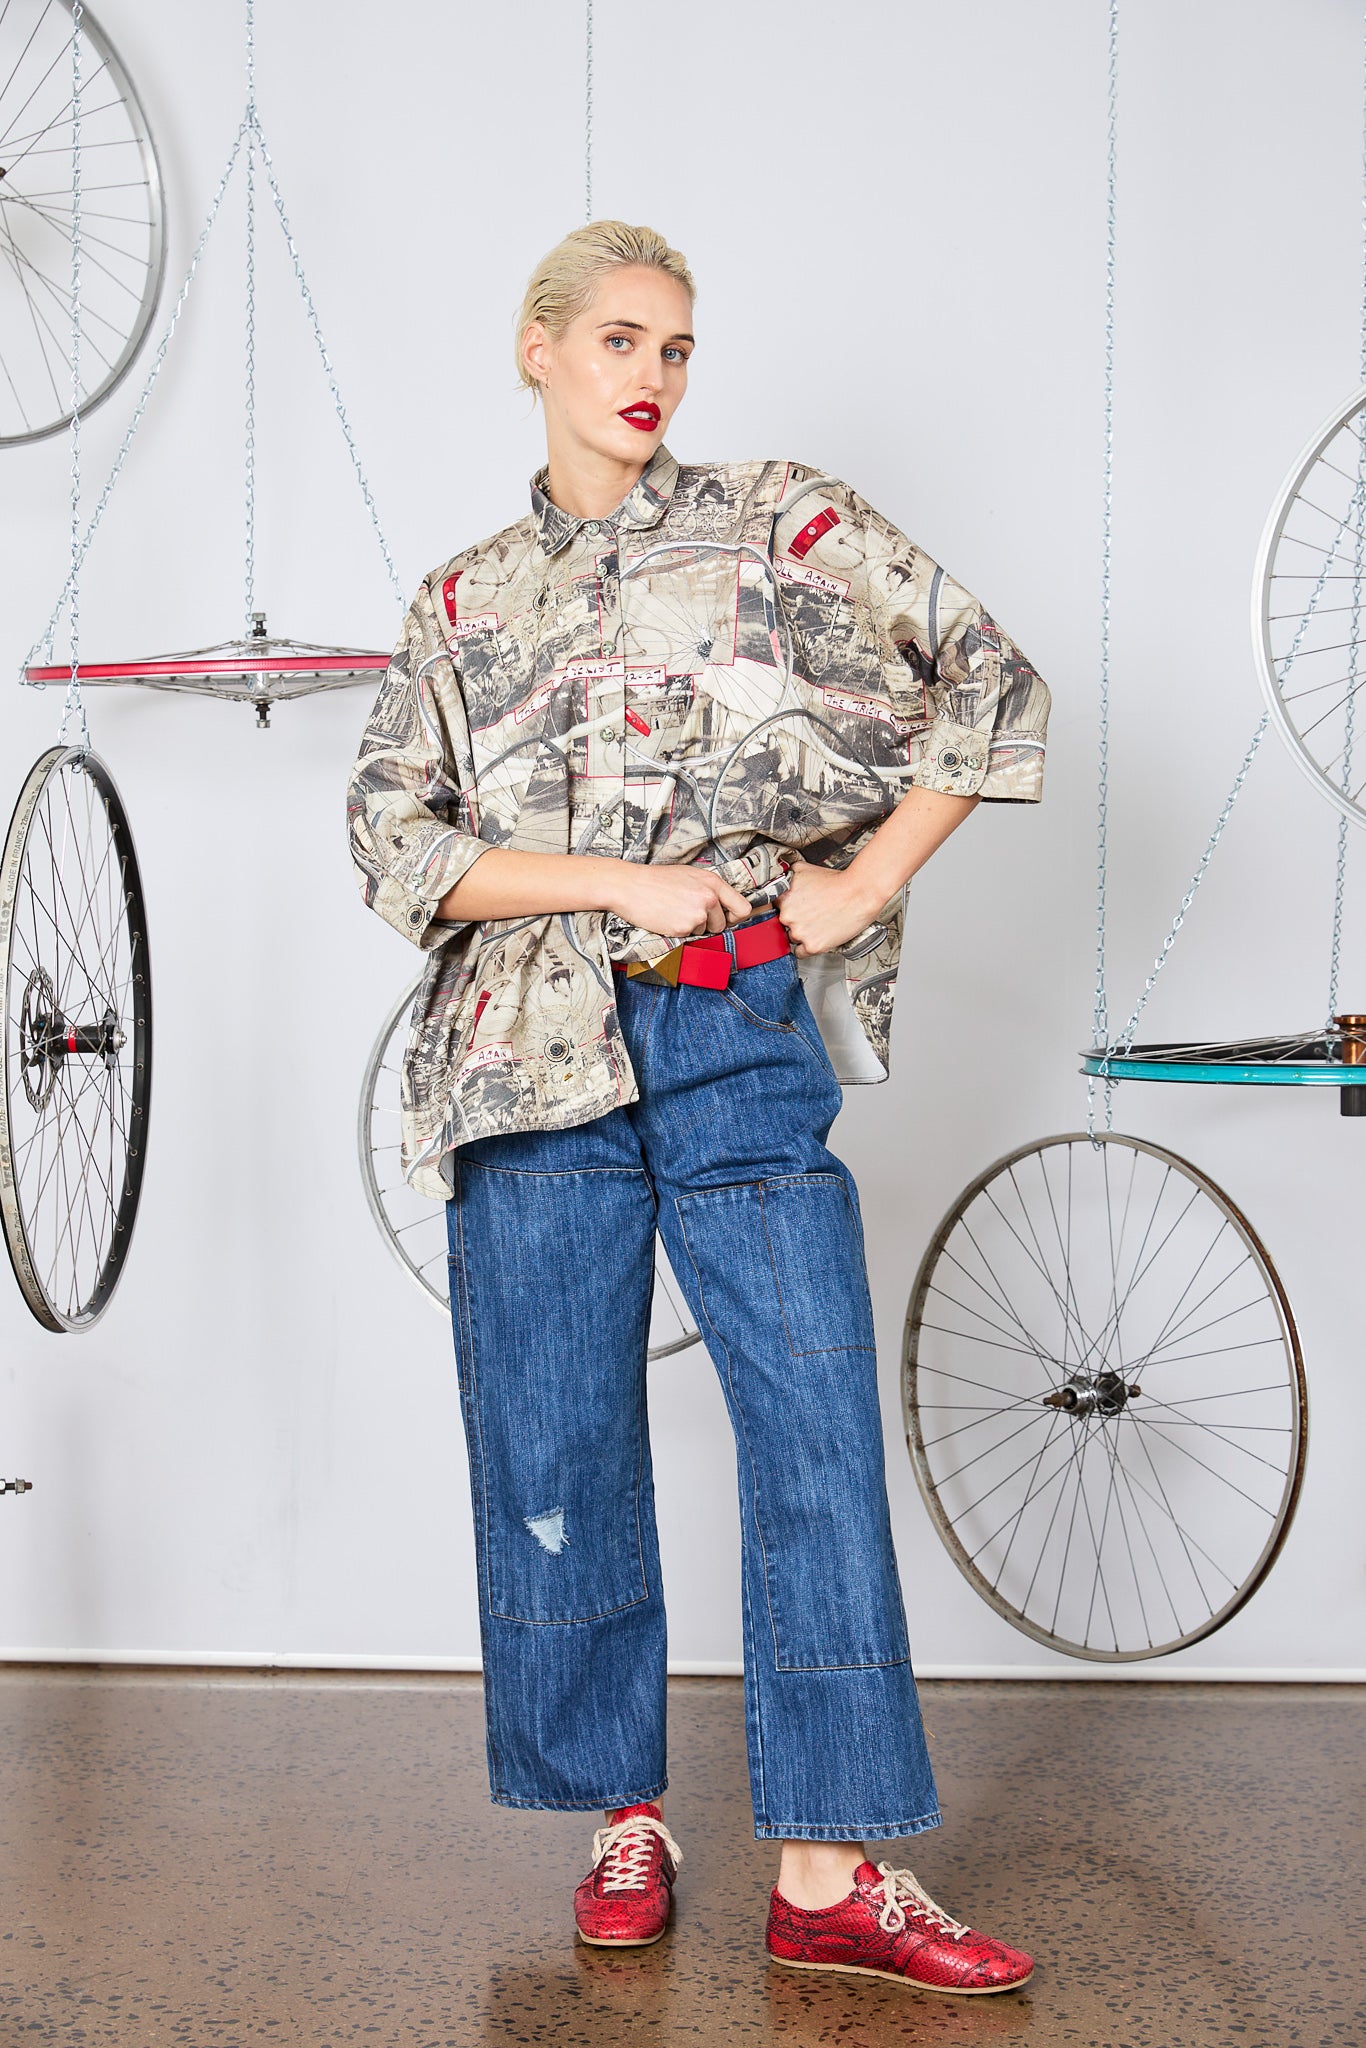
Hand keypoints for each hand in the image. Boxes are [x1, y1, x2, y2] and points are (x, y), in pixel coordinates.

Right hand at [605, 861, 751, 937]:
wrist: (629, 886)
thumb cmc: (656, 880)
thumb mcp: (689, 875)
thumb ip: (709, 889)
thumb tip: (723, 906)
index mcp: (713, 882)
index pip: (742, 908)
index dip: (735, 917)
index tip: (726, 918)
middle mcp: (709, 897)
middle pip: (722, 925)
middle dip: (708, 924)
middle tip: (688, 913)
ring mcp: (697, 914)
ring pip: (704, 931)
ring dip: (691, 927)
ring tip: (674, 911)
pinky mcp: (684, 928)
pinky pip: (689, 936)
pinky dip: (679, 931)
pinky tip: (667, 917)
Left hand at [776, 862, 882, 955]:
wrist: (859, 893)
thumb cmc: (837, 882)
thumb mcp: (804, 869)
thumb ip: (787, 876)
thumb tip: (780, 879)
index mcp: (783, 898)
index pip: (773, 908)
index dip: (785, 907)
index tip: (794, 908)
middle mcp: (787, 916)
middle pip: (782, 924)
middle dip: (794, 920)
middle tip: (810, 914)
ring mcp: (799, 932)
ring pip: (791, 938)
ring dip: (801, 933)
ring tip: (817, 923)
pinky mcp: (812, 946)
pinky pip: (800, 953)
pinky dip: (807, 947)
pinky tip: (816, 937)